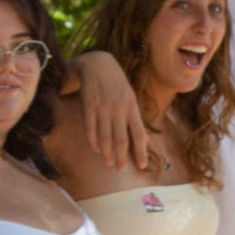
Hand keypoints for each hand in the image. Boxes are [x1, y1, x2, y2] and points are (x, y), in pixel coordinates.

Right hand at [77, 52, 151, 172]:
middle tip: (121, 170)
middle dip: (122, 157)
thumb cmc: (117, 84)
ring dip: (107, 152)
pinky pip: (91, 128)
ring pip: (105, 137)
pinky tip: (96, 149)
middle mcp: (119, 109)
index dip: (141, 151)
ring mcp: (103, 108)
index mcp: (132, 107)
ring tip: (109, 163)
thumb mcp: (131, 97)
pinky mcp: (89, 107)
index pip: (139, 134)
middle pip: (121, 139)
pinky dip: (93, 141)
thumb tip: (145, 140)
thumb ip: (136, 119)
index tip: (142, 165)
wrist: (98, 64)